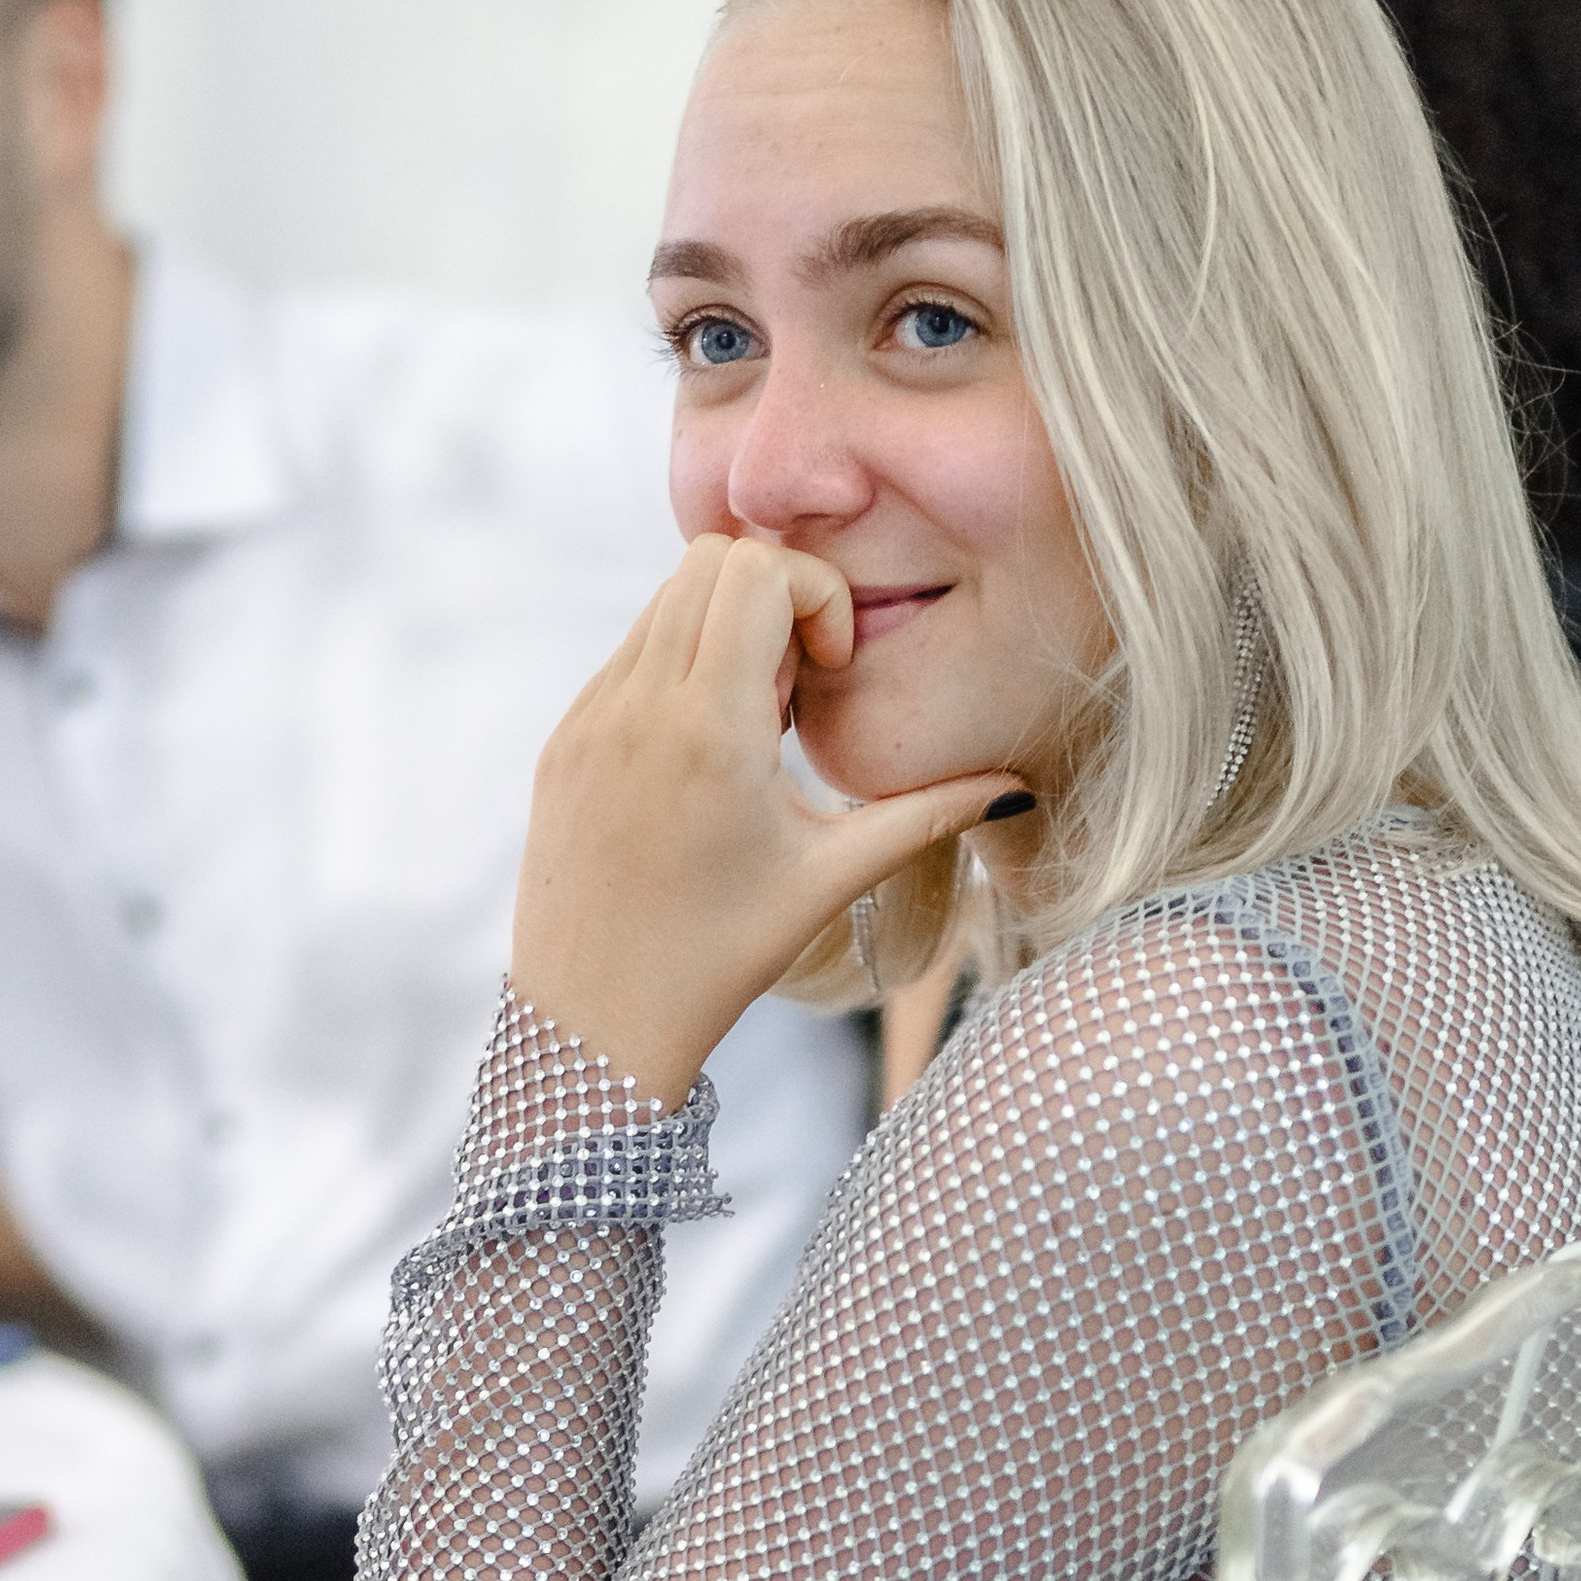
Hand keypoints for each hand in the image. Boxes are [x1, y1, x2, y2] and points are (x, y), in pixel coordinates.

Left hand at [512, 536, 1021, 1101]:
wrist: (592, 1022)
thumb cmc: (718, 957)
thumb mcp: (830, 879)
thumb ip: (927, 816)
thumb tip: (1016, 789)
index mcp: (707, 727)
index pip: (756, 568)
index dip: (816, 596)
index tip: (828, 676)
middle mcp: (636, 705)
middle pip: (709, 558)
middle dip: (773, 600)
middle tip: (794, 693)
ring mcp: (589, 717)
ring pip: (663, 601)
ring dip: (723, 635)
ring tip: (752, 732)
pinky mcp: (564, 740)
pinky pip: (627, 656)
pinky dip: (678, 672)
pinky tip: (704, 759)